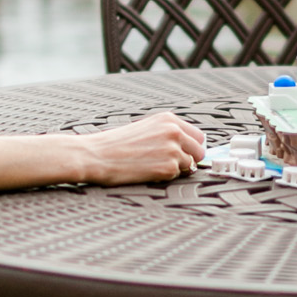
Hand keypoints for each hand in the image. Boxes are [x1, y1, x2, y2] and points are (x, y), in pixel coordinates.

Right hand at [72, 113, 206, 184]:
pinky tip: (148, 171)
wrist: (97, 155)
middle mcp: (174, 131)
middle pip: (199, 151)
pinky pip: (177, 176)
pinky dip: (165, 177)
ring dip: (175, 168)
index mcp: (168, 119)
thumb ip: (167, 134)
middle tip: (168, 163)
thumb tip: (189, 147)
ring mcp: (173, 150)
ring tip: (153, 165)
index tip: (183, 153)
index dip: (190, 146)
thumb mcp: (146, 128)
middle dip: (188, 158)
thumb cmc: (116, 144)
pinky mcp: (168, 168)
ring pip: (189, 164)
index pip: (198, 135)